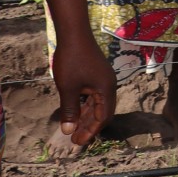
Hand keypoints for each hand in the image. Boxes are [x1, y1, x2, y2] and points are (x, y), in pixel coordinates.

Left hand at [50, 32, 115, 146]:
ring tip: (73, 129)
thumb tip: (68, 131)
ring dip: (85, 117)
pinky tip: (74, 112)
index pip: (102, 117)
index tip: (77, 142)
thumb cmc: (71, 60)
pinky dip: (84, 106)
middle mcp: (109, 86)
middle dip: (88, 127)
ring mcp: (103, 79)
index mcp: (106, 89)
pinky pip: (93, 96)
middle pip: (102, 112)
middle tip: (74, 139)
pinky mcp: (96, 75)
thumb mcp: (68, 88)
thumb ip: (70, 110)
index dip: (90, 132)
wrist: (74, 33)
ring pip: (97, 104)